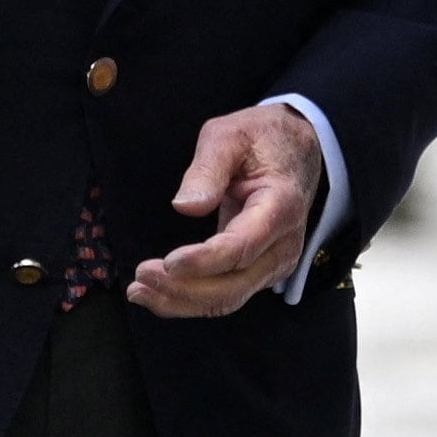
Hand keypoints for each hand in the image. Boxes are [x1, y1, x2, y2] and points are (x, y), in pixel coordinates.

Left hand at [128, 107, 324, 318]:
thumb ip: (208, 167)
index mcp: (280, 206)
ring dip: (182, 301)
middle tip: (140, 276)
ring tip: (139, 291)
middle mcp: (283, 244)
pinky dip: (191, 299)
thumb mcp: (230, 136)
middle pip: (233, 284)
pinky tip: (158, 292)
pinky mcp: (260, 271)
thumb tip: (184, 207)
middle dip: (184, 288)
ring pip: (228, 298)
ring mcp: (275, 263)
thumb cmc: (261, 138)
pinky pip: (226, 294)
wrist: (296, 150)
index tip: (168, 262)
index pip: (242, 247)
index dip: (205, 261)